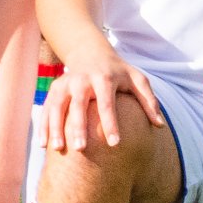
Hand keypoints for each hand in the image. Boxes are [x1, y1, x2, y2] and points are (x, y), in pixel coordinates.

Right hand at [43, 57, 166, 160]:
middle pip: (78, 104)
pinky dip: (43, 126)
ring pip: (57, 106)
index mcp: (104, 78)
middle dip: (78, 126)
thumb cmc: (118, 72)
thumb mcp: (137, 80)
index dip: (110, 123)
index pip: (106, 103)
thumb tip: (160, 125)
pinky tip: (44, 145)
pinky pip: (46, 108)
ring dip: (55, 127)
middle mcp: (82, 80)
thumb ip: (149, 101)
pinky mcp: (54, 89)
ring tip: (58, 149)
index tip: (114, 144)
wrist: (91, 52)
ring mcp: (65, 83)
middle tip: (81, 149)